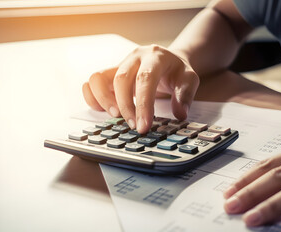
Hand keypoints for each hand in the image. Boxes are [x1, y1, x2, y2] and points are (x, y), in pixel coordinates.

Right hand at [82, 45, 198, 132]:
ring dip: (104, 101)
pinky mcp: (109, 74)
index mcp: (154, 56)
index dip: (143, 105)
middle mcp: (133, 58)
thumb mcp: (189, 80)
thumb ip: (185, 96)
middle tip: (134, 127)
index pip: (145, 79)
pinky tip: (104, 111)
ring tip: (116, 116)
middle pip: (120, 79)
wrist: (168, 61)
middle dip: (126, 107)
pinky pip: (91, 83)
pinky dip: (92, 98)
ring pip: (98, 78)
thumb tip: (180, 114)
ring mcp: (119, 65)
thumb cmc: (177, 72)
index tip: (144, 127)